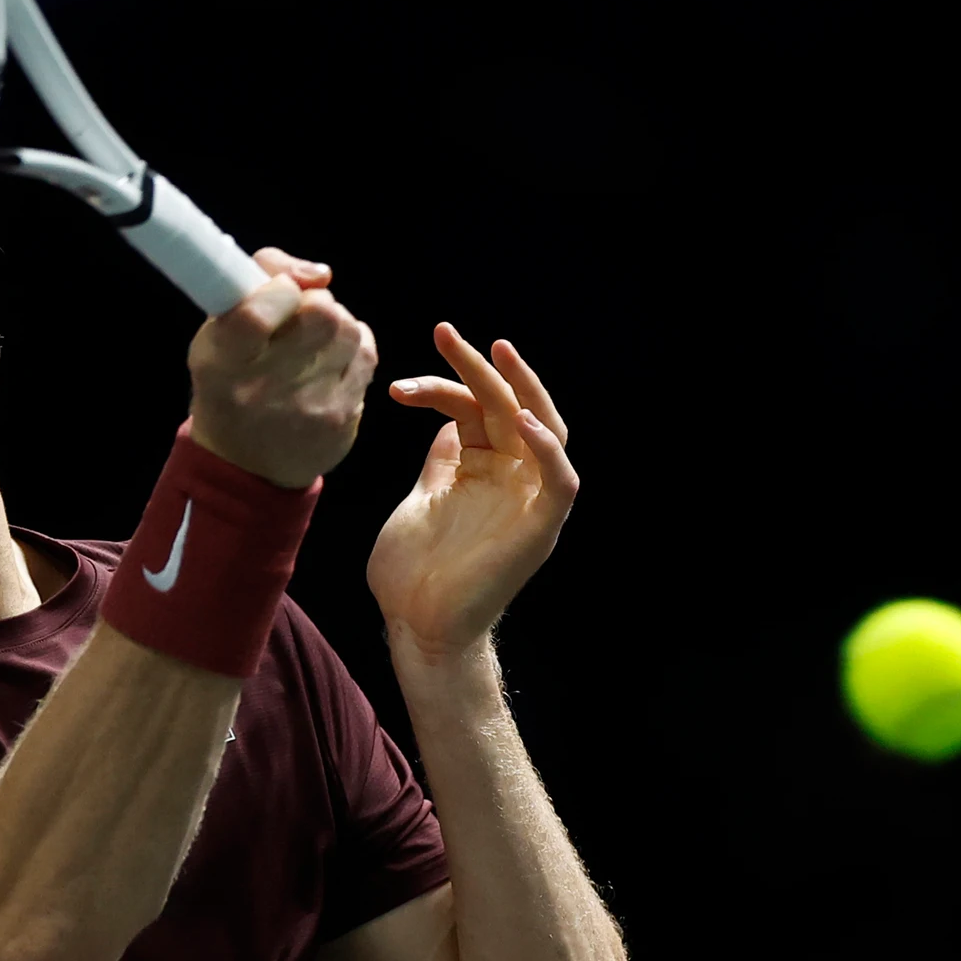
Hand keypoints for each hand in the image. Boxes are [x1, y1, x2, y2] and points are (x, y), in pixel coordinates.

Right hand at [186, 249, 378, 487]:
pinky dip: (351, 345)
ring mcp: (309, 406)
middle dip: (315, 301)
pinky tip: (331, 357)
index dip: (279, 286)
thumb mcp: (220, 330)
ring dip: (336, 322)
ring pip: (349, 329)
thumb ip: (258, 279)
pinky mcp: (342, 418)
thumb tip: (320, 273)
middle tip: (299, 316)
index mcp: (222, 363)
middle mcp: (264, 388)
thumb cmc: (231, 381)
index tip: (278, 292)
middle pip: (321, 312)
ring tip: (314, 338)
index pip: (259, 309)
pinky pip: (366, 355)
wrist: (245, 463)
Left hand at [367, 323, 578, 660]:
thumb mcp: (420, 500)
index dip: (443, 386)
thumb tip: (446, 422)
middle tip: (444, 331)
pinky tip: (519, 421)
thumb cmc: (411, 574)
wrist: (416, 628)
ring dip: (522, 388)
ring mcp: (526, 500)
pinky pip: (560, 482)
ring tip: (494, 351)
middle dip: (479, 367)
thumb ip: (440, 462)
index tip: (400, 383)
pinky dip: (547, 450)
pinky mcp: (539, 528)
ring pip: (543, 428)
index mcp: (480, 467)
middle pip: (506, 406)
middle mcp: (509, 477)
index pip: (473, 408)